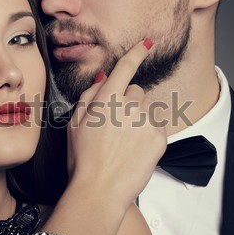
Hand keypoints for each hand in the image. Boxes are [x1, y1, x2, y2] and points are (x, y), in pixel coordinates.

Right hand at [67, 39, 165, 209]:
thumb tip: (102, 77)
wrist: (99, 191)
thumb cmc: (82, 159)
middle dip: (128, 103)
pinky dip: (148, 135)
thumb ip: (89, 96)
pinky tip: (134, 151)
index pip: (125, 68)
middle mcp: (129, 105)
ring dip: (138, 120)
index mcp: (106, 99)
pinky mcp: (160, 137)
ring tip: (124, 144)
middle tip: (115, 127)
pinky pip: (156, 127)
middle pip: (136, 92)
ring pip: (147, 110)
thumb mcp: (74, 124)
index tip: (148, 43)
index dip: (137, 53)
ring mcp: (147, 121)